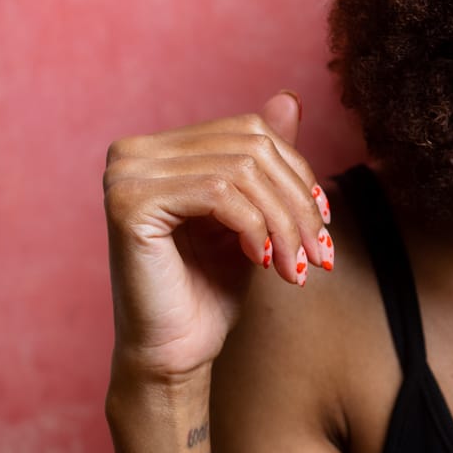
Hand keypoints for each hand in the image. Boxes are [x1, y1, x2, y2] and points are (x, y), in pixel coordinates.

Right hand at [103, 91, 333, 385]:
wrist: (174, 354)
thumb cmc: (209, 290)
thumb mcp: (253, 215)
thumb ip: (263, 160)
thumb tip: (290, 97)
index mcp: (160, 149)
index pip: (251, 131)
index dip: (298, 174)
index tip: (325, 224)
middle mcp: (134, 152)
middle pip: (251, 148)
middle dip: (298, 204)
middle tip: (321, 254)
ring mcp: (126, 173)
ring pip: (242, 171)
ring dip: (285, 225)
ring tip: (298, 268)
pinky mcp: (129, 203)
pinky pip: (219, 194)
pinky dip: (256, 230)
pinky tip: (263, 264)